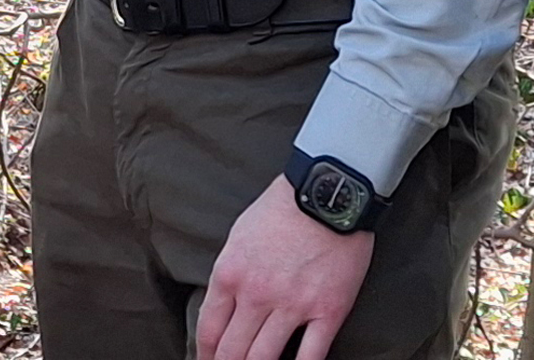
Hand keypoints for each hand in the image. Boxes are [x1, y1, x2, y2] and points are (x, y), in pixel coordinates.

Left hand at [193, 175, 375, 359]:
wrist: (328, 191)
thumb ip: (231, 273)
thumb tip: (224, 305)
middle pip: (233, 352)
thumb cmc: (283, 208)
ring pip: (265, 359)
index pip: (209, 330)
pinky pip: (311, 356)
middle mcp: (257, 294)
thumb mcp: (239, 235)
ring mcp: (293, 305)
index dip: (205, 355)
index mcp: (230, 274)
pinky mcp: (328, 311)